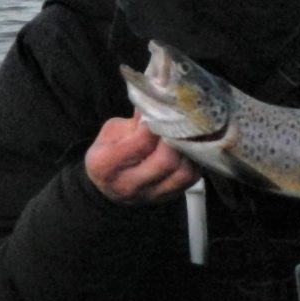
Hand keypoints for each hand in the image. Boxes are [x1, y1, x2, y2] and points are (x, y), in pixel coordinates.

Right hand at [85, 116, 199, 204]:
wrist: (109, 185)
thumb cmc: (110, 151)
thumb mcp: (112, 132)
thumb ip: (134, 121)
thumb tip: (160, 103)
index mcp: (105, 165)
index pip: (141, 143)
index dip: (156, 124)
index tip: (162, 110)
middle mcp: (127, 186)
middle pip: (165, 161)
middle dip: (176, 137)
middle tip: (180, 120)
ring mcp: (149, 195)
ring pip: (182, 173)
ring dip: (188, 149)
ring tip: (187, 132)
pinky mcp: (168, 197)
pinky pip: (190, 179)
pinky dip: (194, 160)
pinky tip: (191, 146)